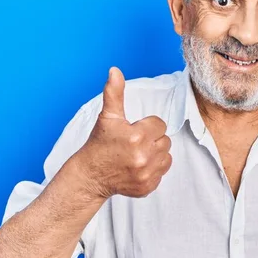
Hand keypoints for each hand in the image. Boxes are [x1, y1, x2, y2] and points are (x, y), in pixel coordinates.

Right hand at [77, 67, 172, 198]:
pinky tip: (138, 167)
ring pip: (166, 156)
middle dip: (151, 139)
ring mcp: (146, 174)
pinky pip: (163, 172)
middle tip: (134, 144)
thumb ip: (114, 92)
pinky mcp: (148, 187)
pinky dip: (153, 169)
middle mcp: (143, 157)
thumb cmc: (100, 143)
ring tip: (137, 154)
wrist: (90, 176)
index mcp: (135, 137)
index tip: (133, 131)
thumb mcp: (108, 117)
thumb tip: (115, 70)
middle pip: (165, 140)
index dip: (146, 126)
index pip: (159, 124)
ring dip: (155, 154)